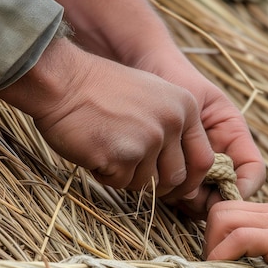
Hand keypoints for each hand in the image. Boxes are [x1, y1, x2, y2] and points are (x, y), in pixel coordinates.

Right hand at [43, 0, 265, 214]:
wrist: (62, 81)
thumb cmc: (102, 90)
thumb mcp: (154, 97)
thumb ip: (174, 129)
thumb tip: (185, 178)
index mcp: (186, 107)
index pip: (204, 159)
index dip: (190, 179)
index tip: (175, 186)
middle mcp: (172, 123)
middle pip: (176, 178)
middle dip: (156, 183)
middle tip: (132, 171)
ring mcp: (148, 140)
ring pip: (147, 184)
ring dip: (126, 176)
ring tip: (108, 148)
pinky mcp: (122, 157)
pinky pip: (120, 183)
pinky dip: (106, 175)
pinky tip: (94, 150)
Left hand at [131, 52, 264, 214]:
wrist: (145, 68)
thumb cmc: (173, 79)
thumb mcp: (194, 105)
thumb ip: (200, 141)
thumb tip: (199, 183)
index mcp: (234, 135)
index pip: (253, 170)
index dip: (244, 188)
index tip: (225, 196)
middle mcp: (222, 153)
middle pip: (230, 192)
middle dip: (213, 201)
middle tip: (188, 199)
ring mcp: (201, 164)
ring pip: (208, 198)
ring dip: (194, 203)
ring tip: (171, 191)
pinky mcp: (180, 171)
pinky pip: (186, 194)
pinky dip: (177, 198)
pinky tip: (162, 188)